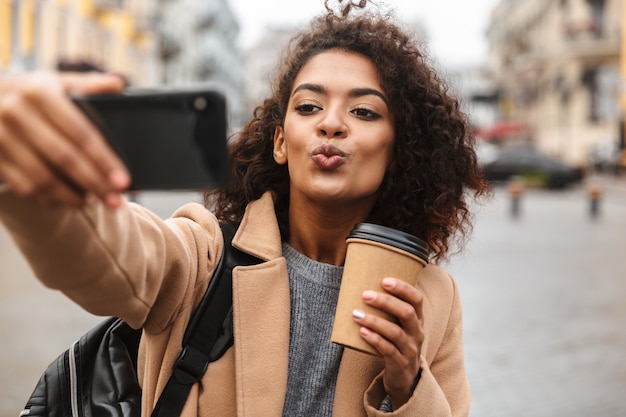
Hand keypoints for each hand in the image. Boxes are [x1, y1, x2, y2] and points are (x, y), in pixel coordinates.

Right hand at [0, 71, 129, 206]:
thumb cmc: (26, 92)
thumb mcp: (52, 81)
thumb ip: (86, 84)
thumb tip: (119, 83)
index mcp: (39, 92)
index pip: (80, 132)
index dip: (104, 159)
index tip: (123, 180)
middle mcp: (16, 112)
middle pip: (65, 158)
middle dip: (94, 183)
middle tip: (115, 201)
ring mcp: (0, 135)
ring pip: (43, 177)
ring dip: (71, 196)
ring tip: (93, 203)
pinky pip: (23, 186)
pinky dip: (47, 199)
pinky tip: (64, 202)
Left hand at [352, 277, 423, 408]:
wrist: (405, 378)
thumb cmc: (396, 344)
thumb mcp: (399, 326)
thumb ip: (388, 311)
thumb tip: (361, 288)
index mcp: (417, 320)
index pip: (417, 299)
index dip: (403, 288)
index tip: (384, 280)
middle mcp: (417, 333)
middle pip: (406, 313)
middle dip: (385, 302)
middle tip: (365, 295)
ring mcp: (410, 349)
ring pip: (395, 332)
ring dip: (374, 321)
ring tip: (356, 314)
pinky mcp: (399, 363)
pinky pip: (388, 350)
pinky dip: (374, 339)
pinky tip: (362, 332)